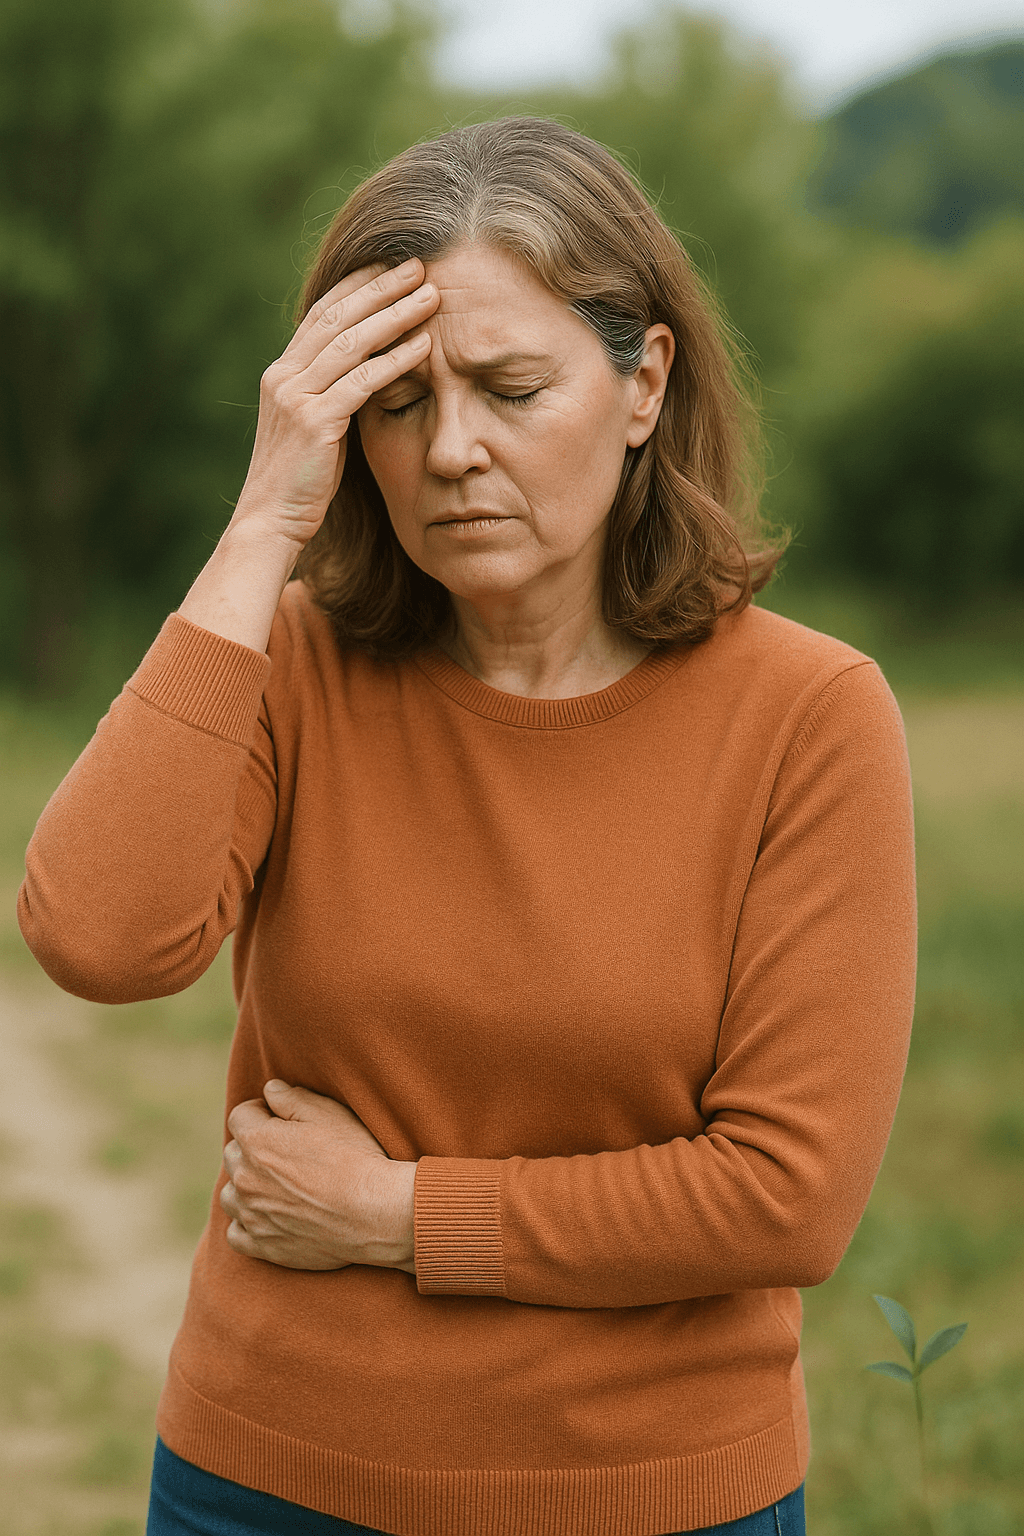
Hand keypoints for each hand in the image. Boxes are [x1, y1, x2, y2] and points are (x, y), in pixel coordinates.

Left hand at [219, 1081, 416, 1272]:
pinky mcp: (263, 1246)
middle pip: (233, 1153)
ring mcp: (252, 1215)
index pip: (240, 1116)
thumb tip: (270, 1090)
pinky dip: (247, 1223)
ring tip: (274, 1185)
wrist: (374, 1214)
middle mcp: (246, 1178)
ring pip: (231, 1194)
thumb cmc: (354, 1159)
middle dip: (251, 1146)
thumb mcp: (328, 1114)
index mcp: (257, 1142)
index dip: (259, 1111)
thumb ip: (291, 1098)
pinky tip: (269, 1216)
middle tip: (283, 1150)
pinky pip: (236, 1233)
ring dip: (245, 1185)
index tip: (277, 1116)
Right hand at [233, 258, 439, 548]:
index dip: (357, 284)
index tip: (390, 264)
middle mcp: (284, 377)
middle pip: (339, 316)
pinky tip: (424, 346)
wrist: (269, 522)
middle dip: (381, 287)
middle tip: (419, 265)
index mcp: (281, 373)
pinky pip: (362, 383)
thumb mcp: (311, 427)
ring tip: (431, 296)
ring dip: (395, 315)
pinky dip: (395, 361)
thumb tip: (364, 373)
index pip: (322, 313)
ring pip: (352, 342)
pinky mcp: (314, 423)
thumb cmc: (298, 482)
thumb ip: (329, 395)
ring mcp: (296, 398)